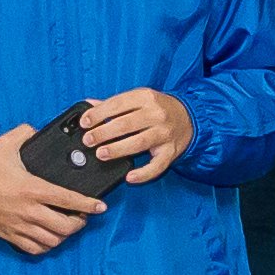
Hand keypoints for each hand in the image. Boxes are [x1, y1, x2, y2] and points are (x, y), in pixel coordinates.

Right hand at [0, 123, 108, 255]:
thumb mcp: (3, 144)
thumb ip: (24, 133)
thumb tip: (37, 130)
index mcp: (31, 188)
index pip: (68, 199)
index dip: (88, 204)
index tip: (100, 206)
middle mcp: (29, 210)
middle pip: (65, 225)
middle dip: (80, 222)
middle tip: (83, 215)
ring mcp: (20, 226)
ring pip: (53, 240)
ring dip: (65, 235)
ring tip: (69, 225)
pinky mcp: (12, 236)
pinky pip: (36, 249)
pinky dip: (48, 245)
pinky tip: (51, 237)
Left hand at [78, 87, 196, 181]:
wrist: (190, 118)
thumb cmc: (158, 109)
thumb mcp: (138, 99)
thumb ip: (114, 104)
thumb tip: (88, 105)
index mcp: (145, 98)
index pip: (118, 104)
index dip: (98, 114)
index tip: (84, 123)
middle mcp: (156, 114)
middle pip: (126, 124)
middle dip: (103, 133)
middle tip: (88, 141)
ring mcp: (164, 134)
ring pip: (139, 143)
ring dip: (117, 149)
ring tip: (101, 154)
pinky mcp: (170, 152)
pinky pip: (157, 166)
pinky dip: (143, 173)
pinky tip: (130, 177)